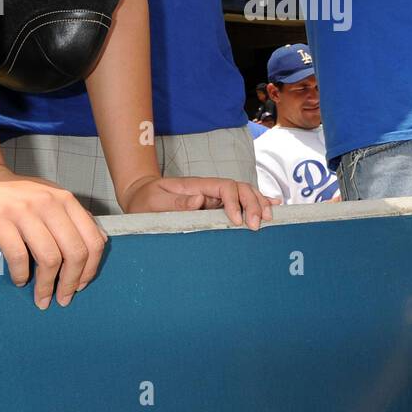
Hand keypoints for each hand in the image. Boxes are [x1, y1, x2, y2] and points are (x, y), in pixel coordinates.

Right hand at [0, 166, 107, 309]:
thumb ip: (75, 217)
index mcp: (66, 200)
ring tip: (41, 298)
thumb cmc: (17, 195)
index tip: (80, 285)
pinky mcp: (0, 220)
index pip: (92, 240)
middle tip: (63, 299)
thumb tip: (100, 242)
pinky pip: (18, 255)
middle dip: (70, 283)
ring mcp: (25, 211)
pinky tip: (20, 280)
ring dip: (46, 285)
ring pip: (49, 258)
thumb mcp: (52, 198)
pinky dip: (21, 274)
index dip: (89, 269)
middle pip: (74, 252)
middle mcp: (50, 203)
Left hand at [120, 174, 276, 228]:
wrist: (140, 195)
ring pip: (243, 193)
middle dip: (252, 203)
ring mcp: (213, 196)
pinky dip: (257, 202)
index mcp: (196, 186)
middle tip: (257, 224)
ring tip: (269, 217)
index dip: (234, 202)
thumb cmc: (145, 201)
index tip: (237, 221)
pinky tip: (272, 205)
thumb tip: (200, 200)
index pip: (224, 187)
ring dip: (258, 202)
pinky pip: (239, 201)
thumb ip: (176, 202)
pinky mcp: (215, 204)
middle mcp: (208, 188)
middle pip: (239, 188)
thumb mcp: (155, 202)